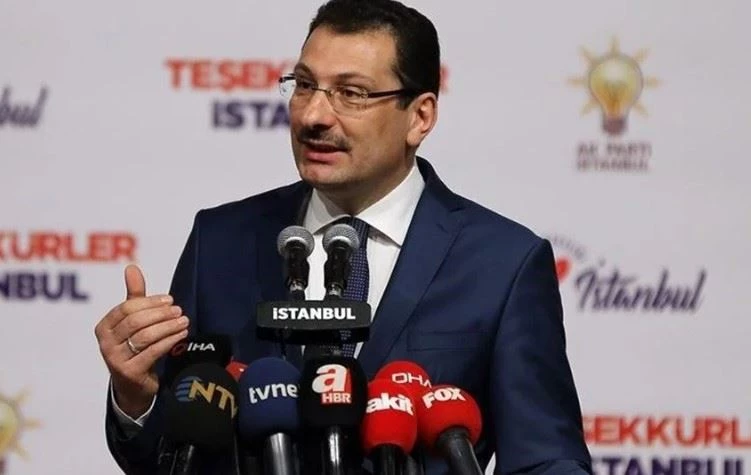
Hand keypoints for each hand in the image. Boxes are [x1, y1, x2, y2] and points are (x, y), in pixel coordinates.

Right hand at [95, 264, 189, 417]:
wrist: (133, 386)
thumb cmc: (133, 347)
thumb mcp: (132, 322)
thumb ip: (134, 296)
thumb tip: (131, 267)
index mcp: (103, 327)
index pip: (126, 308)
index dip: (150, 302)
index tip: (169, 300)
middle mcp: (105, 344)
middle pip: (136, 322)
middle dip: (160, 314)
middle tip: (179, 310)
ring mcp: (115, 360)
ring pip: (145, 336)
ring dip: (168, 326)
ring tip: (183, 321)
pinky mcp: (130, 372)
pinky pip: (152, 352)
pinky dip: (169, 341)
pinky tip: (181, 334)